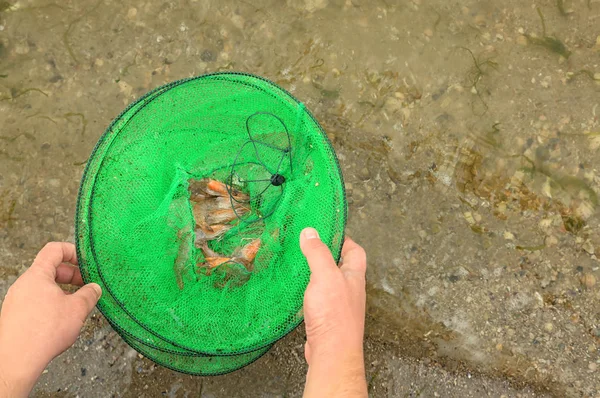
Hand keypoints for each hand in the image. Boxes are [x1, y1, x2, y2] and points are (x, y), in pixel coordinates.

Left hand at [0, 242, 101, 397]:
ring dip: (63, 291)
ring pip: (44, 287)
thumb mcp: (77, 309)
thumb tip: (94, 289)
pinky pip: (36, 301)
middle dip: (72, 275)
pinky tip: (62, 319)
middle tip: (88, 285)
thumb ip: (89, 294)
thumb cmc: (43, 332)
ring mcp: (17, 300)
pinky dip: (52, 304)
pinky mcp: (15, 316)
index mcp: (37, 275)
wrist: (16, 360)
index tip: (86, 262)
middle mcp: (24, 284)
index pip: (54, 250)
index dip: (73, 251)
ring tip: (77, 305)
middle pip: (50, 269)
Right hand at [300, 228, 366, 397]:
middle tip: (309, 248)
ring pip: (329, 283)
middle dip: (327, 256)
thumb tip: (310, 232)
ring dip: (316, 274)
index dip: (344, 240)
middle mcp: (350, 289)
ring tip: (299, 266)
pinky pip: (320, 299)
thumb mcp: (325, 275)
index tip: (326, 233)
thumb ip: (318, 253)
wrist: (332, 352)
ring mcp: (340, 305)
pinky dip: (310, 292)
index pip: (356, 251)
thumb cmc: (334, 314)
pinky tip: (298, 292)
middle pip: (342, 266)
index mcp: (354, 276)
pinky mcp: (327, 319)